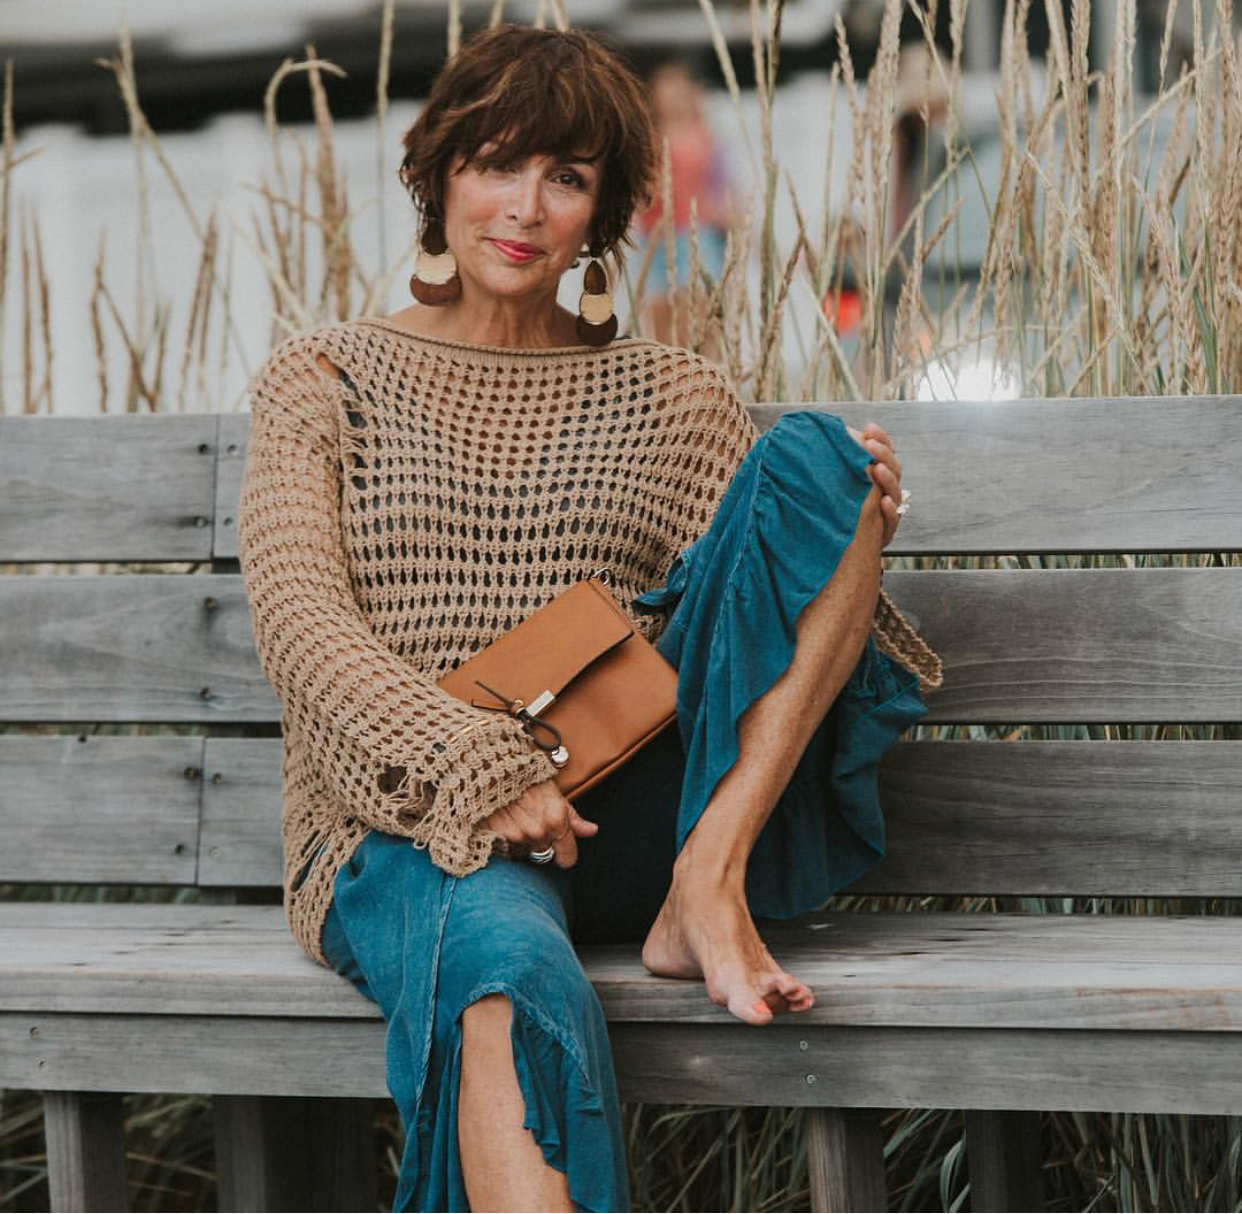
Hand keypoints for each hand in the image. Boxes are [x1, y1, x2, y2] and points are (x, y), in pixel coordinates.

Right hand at [481, 779, 598, 868]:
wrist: (491, 768)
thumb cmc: (524, 776)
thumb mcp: (553, 792)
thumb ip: (573, 816)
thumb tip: (592, 831)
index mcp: (556, 819)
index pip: (568, 856)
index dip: (567, 856)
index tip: (564, 857)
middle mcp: (538, 831)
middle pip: (544, 852)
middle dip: (541, 839)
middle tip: (531, 818)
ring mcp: (517, 835)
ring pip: (525, 851)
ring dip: (523, 840)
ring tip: (516, 817)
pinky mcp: (497, 837)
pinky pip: (508, 849)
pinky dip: (506, 839)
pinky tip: (504, 821)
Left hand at [847, 422, 903, 546]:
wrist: (840, 553)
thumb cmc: (836, 513)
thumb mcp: (835, 488)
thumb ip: (835, 467)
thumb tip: (817, 437)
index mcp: (877, 478)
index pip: (886, 454)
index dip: (881, 440)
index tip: (869, 427)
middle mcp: (886, 493)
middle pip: (894, 469)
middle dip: (883, 454)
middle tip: (870, 444)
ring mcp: (887, 513)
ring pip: (895, 493)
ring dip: (887, 479)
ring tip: (877, 468)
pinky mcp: (884, 534)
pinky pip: (891, 522)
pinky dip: (888, 511)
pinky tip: (883, 502)